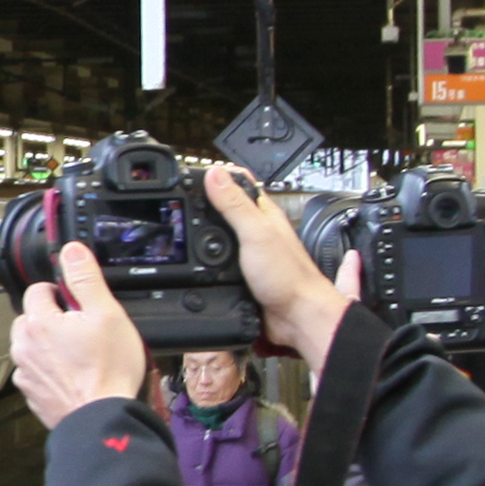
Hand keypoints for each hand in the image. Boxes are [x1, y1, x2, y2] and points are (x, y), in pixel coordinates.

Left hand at [8, 239, 150, 427]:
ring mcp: (25, 373)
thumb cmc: (108, 370)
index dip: (59, 292)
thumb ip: (85, 279)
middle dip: (51, 319)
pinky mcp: (31, 394)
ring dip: (48, 345)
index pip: (37, 290)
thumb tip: (72, 251)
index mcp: (38, 323)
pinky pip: (36, 372)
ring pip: (31, 346)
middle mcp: (24, 347)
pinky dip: (50, 371)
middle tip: (81, 330)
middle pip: (30, 318)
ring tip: (80, 355)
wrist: (101, 418)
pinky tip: (73, 376)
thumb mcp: (106, 314)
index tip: (76, 303)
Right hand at [197, 167, 351, 370]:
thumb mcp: (256, 234)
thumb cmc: (288, 277)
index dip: (221, 173)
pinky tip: (201, 257)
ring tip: (191, 218)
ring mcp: (252, 253)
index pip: (241, 184)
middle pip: (230, 207)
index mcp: (264, 215)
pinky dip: (209, 256)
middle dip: (209, 199)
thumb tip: (216, 174)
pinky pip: (221, 260)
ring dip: (208, 228)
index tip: (199, 169)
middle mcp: (259, 231)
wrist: (296, 317)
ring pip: (224, 234)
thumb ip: (235, 205)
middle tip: (188, 191)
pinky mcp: (244, 275)